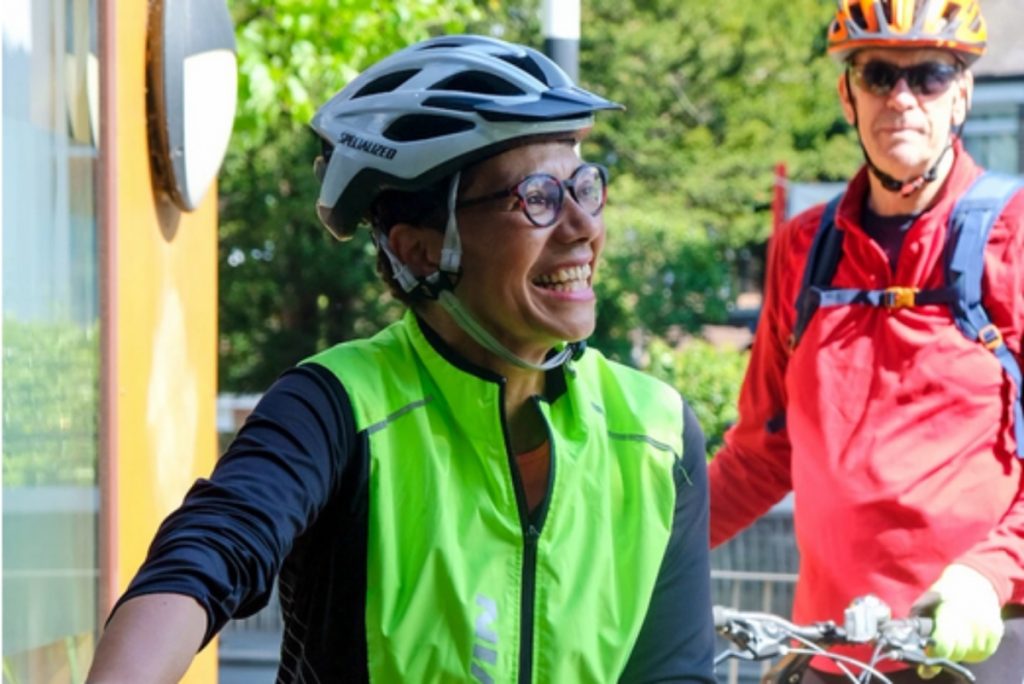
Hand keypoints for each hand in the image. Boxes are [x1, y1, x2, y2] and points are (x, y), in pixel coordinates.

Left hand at [912, 564, 1002, 678]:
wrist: (973, 581)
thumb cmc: (944, 593)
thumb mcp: (925, 602)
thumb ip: (918, 623)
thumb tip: (911, 643)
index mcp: (950, 612)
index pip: (944, 645)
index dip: (935, 655)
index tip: (928, 661)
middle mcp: (971, 621)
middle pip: (958, 653)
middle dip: (947, 652)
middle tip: (942, 643)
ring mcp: (986, 627)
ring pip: (971, 655)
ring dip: (962, 651)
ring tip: (957, 635)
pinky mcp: (997, 631)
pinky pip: (984, 652)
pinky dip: (975, 648)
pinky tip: (969, 635)